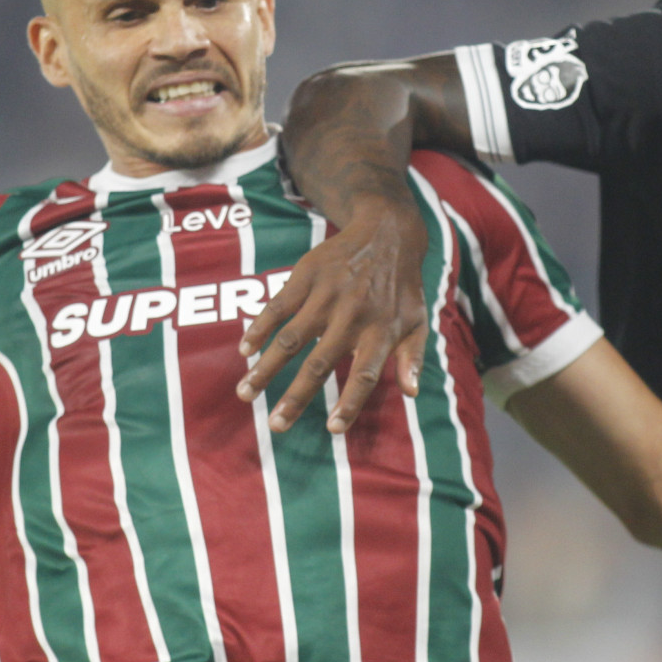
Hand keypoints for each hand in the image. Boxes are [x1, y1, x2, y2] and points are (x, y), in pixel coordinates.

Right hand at [237, 196, 431, 432]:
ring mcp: (326, 295)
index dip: (350, 404)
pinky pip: (277, 307)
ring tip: (245, 393)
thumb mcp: (417, 320)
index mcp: (381, 331)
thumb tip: (412, 394)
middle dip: (295, 398)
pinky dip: (259, 328)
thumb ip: (414, 358)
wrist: (385, 231)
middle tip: (275, 425)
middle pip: (320, 364)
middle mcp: (352, 316)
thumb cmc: (401, 287)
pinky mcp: (306, 276)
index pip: (365, 375)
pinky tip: (245, 350)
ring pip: (290, 339)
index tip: (332, 430)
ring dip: (265, 368)